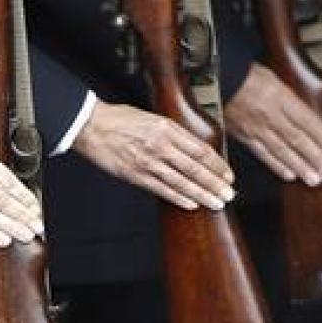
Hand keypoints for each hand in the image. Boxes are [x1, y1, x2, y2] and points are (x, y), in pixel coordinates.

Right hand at [72, 100, 235, 211]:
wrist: (91, 125)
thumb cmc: (122, 119)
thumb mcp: (154, 118)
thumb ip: (175, 133)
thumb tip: (196, 149)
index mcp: (167, 128)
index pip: (200, 150)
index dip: (217, 165)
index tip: (229, 175)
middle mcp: (160, 145)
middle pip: (195, 168)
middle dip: (214, 184)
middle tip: (229, 194)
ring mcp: (147, 162)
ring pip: (181, 182)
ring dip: (201, 194)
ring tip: (216, 203)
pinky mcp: (135, 175)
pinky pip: (161, 190)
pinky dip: (178, 198)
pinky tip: (191, 204)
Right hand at [225, 63, 321, 184]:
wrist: (221, 79)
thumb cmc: (251, 76)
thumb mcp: (278, 80)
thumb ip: (294, 101)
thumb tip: (314, 121)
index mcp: (280, 97)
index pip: (306, 120)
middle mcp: (269, 114)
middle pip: (296, 139)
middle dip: (314, 158)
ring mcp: (256, 127)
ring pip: (281, 150)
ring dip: (299, 166)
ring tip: (314, 179)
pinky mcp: (244, 136)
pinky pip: (263, 153)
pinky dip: (277, 166)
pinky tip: (289, 174)